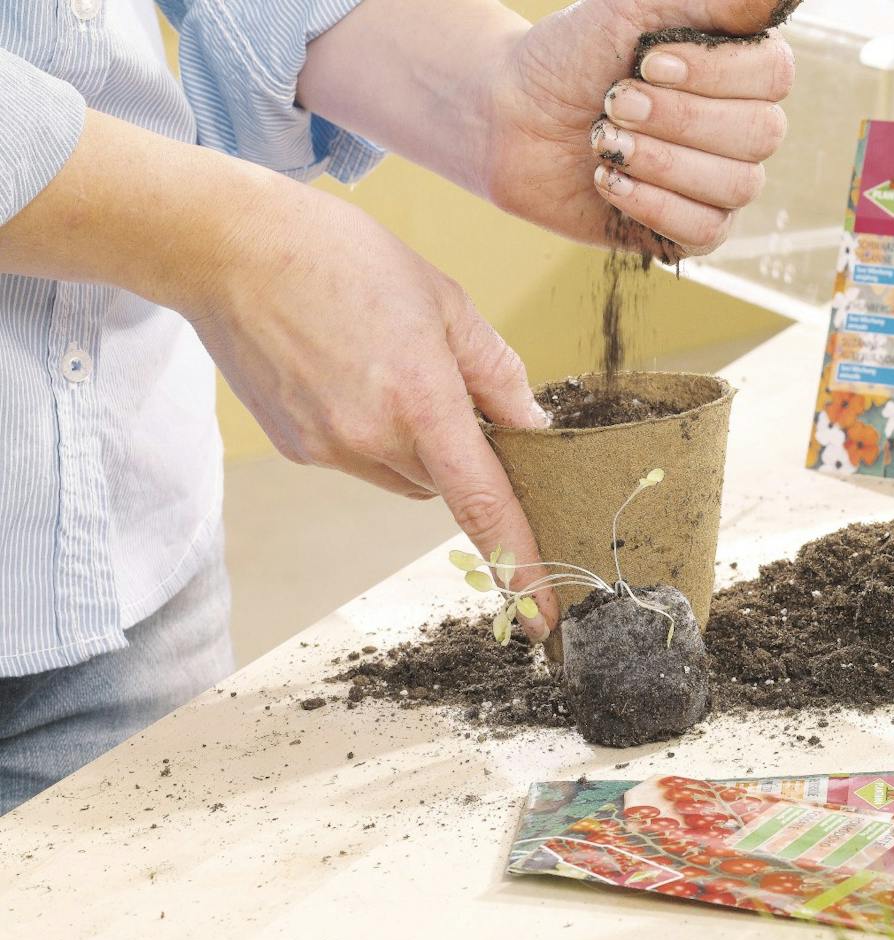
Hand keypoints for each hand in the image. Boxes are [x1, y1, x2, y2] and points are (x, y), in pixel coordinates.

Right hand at [193, 175, 562, 636]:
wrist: (230, 249)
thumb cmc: (342, 258)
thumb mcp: (445, 301)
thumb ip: (496, 372)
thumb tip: (532, 427)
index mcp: (422, 402)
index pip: (485, 504)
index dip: (521, 565)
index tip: (545, 617)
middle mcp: (374, 439)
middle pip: (450, 482)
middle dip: (461, 450)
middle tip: (443, 381)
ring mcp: (330, 451)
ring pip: (408, 476)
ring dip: (415, 442)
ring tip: (383, 364)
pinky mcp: (299, 450)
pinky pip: (363, 461)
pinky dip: (372, 433)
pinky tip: (348, 372)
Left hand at [485, 0, 794, 259]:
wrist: (511, 117)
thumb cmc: (573, 57)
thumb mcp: (636, 9)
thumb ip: (715, 1)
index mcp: (738, 68)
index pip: (775, 75)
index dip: (715, 74)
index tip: (648, 62)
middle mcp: (741, 126)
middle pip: (762, 134)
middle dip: (677, 119)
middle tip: (614, 102)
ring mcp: (721, 181)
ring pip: (738, 185)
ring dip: (660, 161)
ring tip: (603, 141)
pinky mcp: (692, 228)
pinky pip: (707, 230)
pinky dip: (653, 204)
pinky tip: (610, 181)